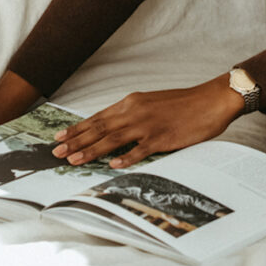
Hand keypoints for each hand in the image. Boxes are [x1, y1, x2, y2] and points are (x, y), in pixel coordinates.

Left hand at [51, 74, 242, 168]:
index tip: (60, 137)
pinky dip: (125, 158)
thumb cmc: (182, 104)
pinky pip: (140, 150)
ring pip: (112, 139)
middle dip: (76, 141)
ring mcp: (148, 125)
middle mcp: (135, 111)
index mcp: (131, 102)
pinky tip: (112, 165)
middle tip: (56, 152)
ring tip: (74, 160)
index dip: (77, 128)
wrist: (210, 100)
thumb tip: (113, 128)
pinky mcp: (162, 138)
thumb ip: (131, 114)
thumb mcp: (151, 103)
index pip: (98, 117)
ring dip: (91, 151)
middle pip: (99, 128)